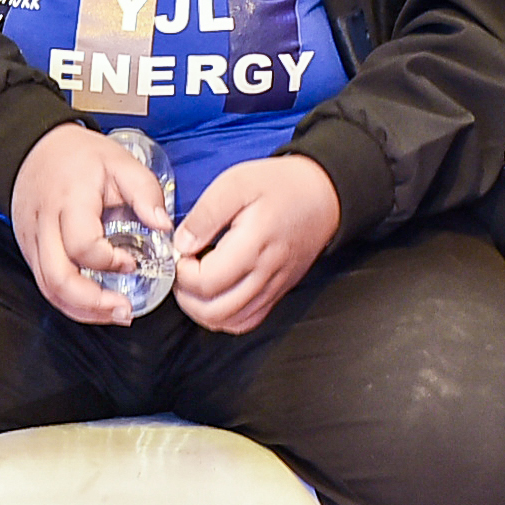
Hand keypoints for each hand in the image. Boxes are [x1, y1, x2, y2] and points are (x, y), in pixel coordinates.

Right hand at [9, 122, 171, 325]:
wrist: (34, 148)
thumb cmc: (80, 156)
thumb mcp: (121, 162)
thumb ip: (146, 192)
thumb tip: (164, 226)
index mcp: (70, 201)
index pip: (82, 244)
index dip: (109, 261)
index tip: (132, 262)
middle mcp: (45, 225)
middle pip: (57, 278)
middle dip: (92, 303)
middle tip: (124, 311)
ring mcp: (33, 241)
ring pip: (48, 288)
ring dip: (81, 309)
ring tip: (114, 314)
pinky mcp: (29, 250)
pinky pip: (45, 284)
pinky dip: (70, 301)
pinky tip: (94, 305)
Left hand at [172, 154, 339, 333]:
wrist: (324, 195)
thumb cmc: (281, 185)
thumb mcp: (237, 183)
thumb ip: (206, 214)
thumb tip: (182, 245)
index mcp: (254, 244)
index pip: (207, 281)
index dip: (182, 273)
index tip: (180, 254)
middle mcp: (266, 272)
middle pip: (216, 310)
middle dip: (187, 297)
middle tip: (182, 273)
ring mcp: (274, 286)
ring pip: (231, 321)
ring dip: (203, 310)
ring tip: (195, 285)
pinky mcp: (278, 291)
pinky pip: (248, 320)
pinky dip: (225, 317)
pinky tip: (216, 296)